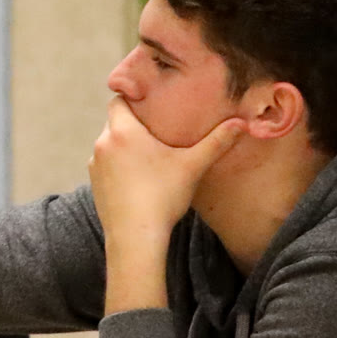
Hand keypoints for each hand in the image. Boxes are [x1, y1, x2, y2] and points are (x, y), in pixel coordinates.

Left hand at [89, 97, 244, 245]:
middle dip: (134, 124)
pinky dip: (118, 167)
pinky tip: (137, 179)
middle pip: (115, 122)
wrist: (135, 239)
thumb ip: (216, 142)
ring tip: (148, 156)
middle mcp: (103, 143)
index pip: (118, 100)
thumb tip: (242, 123)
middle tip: (157, 129)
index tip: (151, 103)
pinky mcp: (94, 185)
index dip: (133, 99)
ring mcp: (95, 165)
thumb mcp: (192, 166)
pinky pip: (106, 166)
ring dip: (124, 147)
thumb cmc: (163, 197)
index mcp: (123, 130)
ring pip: (110, 145)